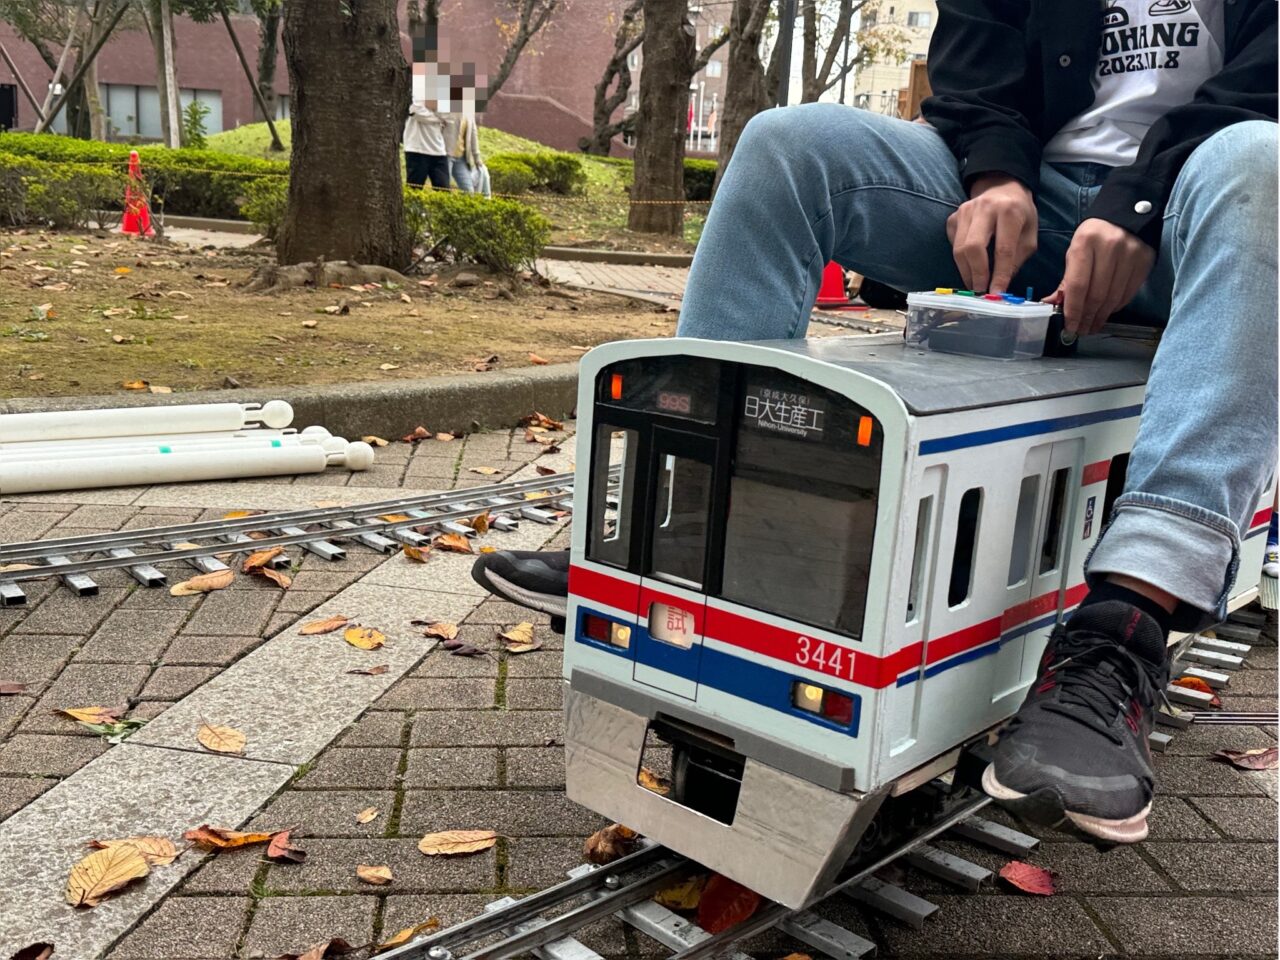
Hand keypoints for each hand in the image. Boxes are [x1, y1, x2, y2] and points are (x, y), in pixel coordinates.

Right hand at [946, 174, 1037, 293]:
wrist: (1001, 186)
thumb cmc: (1020, 213)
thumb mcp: (1029, 234)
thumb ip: (1017, 258)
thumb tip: (1001, 285)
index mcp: (1009, 211)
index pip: (1003, 249)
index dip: (999, 274)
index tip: (997, 293)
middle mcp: (984, 208)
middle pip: (973, 248)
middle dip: (977, 274)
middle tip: (981, 291)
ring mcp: (964, 211)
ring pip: (959, 249)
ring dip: (966, 271)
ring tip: (975, 284)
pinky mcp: (953, 217)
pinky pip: (953, 244)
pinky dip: (961, 260)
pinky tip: (970, 264)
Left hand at [1045, 218, 1153, 334]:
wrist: (1125, 215)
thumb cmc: (1093, 237)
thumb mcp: (1074, 252)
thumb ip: (1065, 280)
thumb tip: (1051, 305)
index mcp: (1085, 242)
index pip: (1078, 285)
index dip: (1073, 310)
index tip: (1069, 326)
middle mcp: (1110, 247)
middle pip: (1096, 294)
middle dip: (1087, 317)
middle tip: (1081, 330)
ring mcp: (1130, 253)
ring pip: (1113, 297)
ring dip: (1101, 316)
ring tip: (1092, 325)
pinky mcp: (1145, 260)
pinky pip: (1128, 293)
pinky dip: (1115, 306)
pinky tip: (1107, 312)